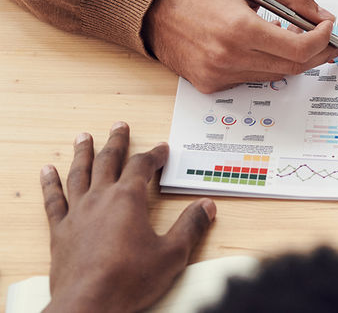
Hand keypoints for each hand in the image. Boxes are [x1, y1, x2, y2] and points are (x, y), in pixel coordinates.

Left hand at [41, 122, 215, 312]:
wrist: (88, 306)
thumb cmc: (129, 280)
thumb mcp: (172, 254)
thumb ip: (190, 227)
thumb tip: (207, 207)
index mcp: (128, 200)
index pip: (143, 166)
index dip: (154, 155)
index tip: (162, 149)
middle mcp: (101, 199)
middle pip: (109, 161)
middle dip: (117, 142)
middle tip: (120, 126)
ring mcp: (77, 213)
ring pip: (79, 173)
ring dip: (83, 153)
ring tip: (83, 136)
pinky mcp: (60, 231)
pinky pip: (54, 200)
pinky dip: (50, 184)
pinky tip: (47, 171)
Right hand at [144, 0, 337, 92]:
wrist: (152, 8)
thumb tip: (323, 17)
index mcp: (239, 29)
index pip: (299, 49)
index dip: (322, 40)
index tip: (329, 28)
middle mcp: (229, 58)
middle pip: (293, 67)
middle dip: (317, 53)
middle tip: (326, 39)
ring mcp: (219, 75)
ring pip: (275, 75)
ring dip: (292, 58)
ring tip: (293, 36)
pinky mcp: (211, 85)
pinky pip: (252, 79)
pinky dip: (266, 64)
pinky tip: (263, 46)